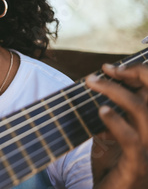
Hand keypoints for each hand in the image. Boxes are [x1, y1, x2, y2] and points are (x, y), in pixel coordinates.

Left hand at [86, 63, 147, 188]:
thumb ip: (113, 115)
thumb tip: (100, 87)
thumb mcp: (111, 136)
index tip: (108, 67)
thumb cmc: (112, 167)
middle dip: (132, 75)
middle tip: (103, 69)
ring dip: (116, 92)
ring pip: (143, 112)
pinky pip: (131, 139)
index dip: (137, 73)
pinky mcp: (138, 165)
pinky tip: (101, 110)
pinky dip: (116, 122)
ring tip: (92, 83)